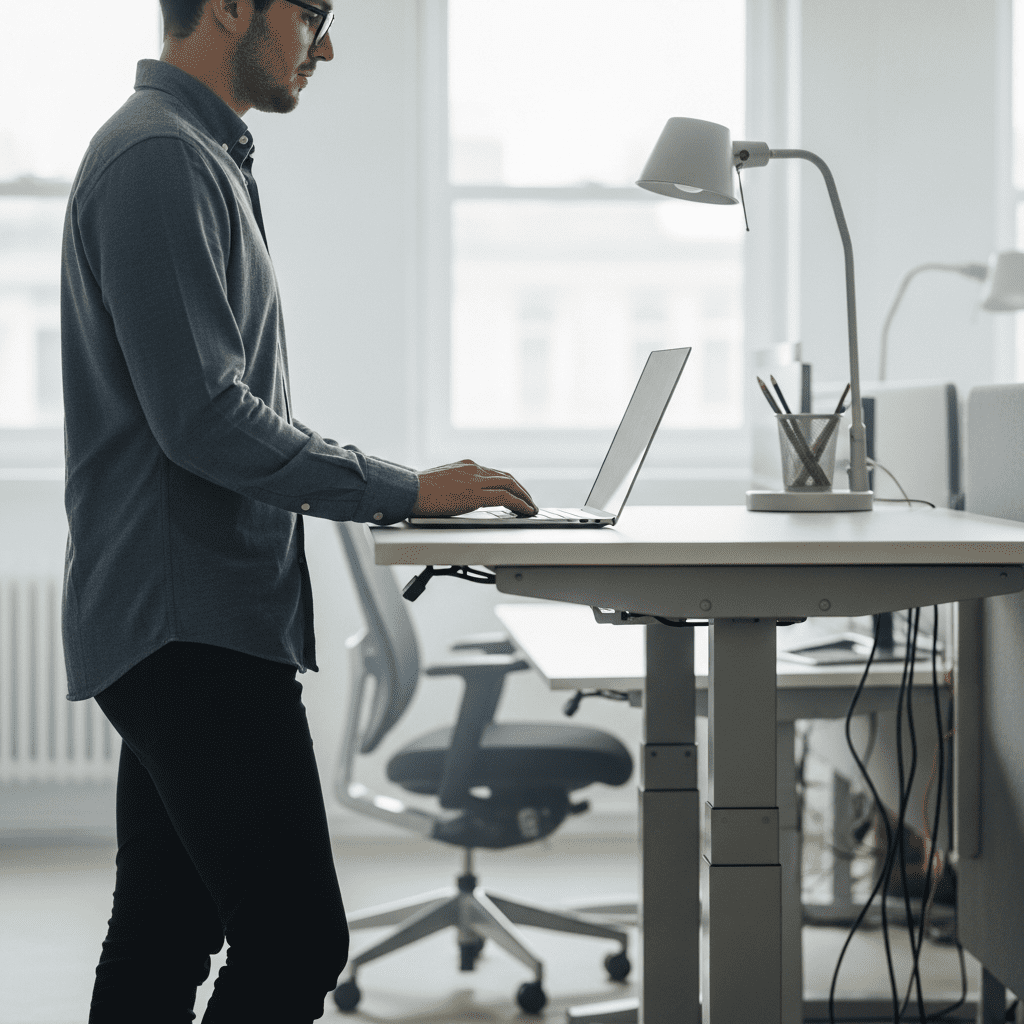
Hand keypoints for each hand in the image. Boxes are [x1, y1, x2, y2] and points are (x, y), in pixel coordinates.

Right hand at [411, 459, 537, 516]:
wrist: (407, 491)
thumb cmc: (416, 491)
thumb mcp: (438, 483)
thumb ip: (452, 487)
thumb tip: (454, 497)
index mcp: (464, 466)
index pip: (494, 473)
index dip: (508, 484)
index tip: (515, 493)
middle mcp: (473, 469)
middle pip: (506, 477)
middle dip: (521, 490)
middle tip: (529, 502)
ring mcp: (475, 479)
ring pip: (510, 485)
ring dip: (524, 497)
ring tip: (531, 508)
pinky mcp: (475, 493)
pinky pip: (505, 497)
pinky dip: (520, 504)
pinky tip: (526, 511)